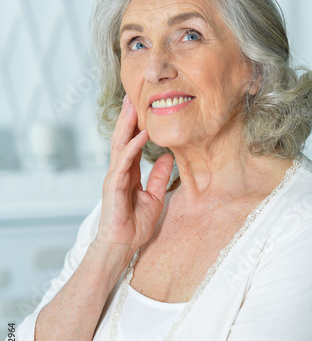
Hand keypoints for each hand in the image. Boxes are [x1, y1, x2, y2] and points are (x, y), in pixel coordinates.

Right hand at [95, 94, 173, 254]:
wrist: (122, 246)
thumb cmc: (134, 226)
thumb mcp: (154, 198)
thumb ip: (159, 177)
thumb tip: (168, 158)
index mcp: (127, 174)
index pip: (131, 144)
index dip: (136, 126)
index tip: (142, 107)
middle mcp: (118, 171)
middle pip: (122, 138)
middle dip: (128, 117)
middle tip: (133, 95)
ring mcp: (114, 177)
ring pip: (120, 144)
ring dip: (127, 124)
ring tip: (133, 104)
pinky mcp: (114, 185)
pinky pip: (124, 162)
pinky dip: (133, 146)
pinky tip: (142, 133)